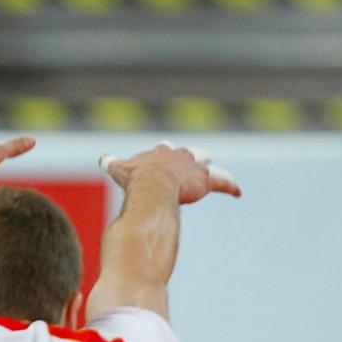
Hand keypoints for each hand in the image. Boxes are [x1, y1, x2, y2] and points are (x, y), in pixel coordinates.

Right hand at [99, 142, 240, 202]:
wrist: (151, 187)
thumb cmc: (135, 179)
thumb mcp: (120, 169)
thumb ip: (112, 162)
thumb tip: (103, 158)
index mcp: (160, 153)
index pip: (164, 150)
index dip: (165, 154)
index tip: (165, 153)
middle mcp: (179, 156)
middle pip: (190, 154)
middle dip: (193, 157)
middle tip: (197, 160)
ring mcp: (193, 168)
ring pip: (207, 166)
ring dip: (212, 171)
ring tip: (219, 176)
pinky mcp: (205, 180)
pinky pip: (222, 182)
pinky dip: (231, 186)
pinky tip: (238, 192)